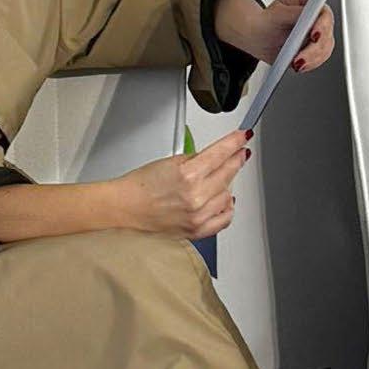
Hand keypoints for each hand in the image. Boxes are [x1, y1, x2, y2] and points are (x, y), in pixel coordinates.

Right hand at [116, 133, 251, 239]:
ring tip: (219, 178)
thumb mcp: (170, 162)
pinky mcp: (197, 231)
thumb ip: (196, 159)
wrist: (125, 209)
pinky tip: (224, 200)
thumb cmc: (140, 187)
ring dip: (227, 184)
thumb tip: (216, 156)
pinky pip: (224, 219)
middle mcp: (196, 197)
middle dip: (235, 159)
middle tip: (239, 153)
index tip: (242, 137)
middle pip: (228, 173)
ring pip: (228, 195)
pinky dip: (227, 207)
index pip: (220, 153)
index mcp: (188, 175)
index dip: (235, 142)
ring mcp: (198, 216)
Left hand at [219, 0, 333, 74]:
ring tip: (297, 60)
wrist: (259, 39)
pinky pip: (320, 57)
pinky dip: (310, 62)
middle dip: (321, 33)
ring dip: (313, 54)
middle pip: (327, 23)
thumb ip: (293, 12)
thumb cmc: (267, 22)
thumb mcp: (276, 14)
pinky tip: (299, 64)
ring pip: (325, 44)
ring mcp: (318, 33)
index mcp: (307, 0)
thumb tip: (308, 13)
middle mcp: (316, 16)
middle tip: (312, 38)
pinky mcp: (316, 49)